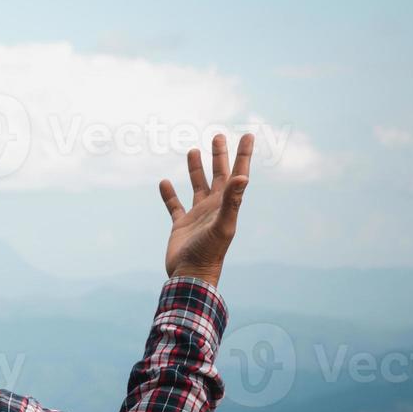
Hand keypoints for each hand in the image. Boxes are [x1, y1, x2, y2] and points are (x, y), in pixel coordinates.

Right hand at [158, 133, 253, 286]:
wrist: (190, 276)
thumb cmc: (209, 253)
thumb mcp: (223, 224)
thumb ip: (232, 200)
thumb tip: (242, 177)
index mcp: (226, 204)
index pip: (237, 174)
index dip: (243, 155)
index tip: (247, 135)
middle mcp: (213, 207)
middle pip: (217, 176)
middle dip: (219, 156)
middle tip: (218, 136)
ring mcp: (197, 216)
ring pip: (197, 186)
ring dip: (195, 169)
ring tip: (192, 150)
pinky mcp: (181, 226)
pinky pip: (175, 206)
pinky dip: (169, 194)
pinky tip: (164, 183)